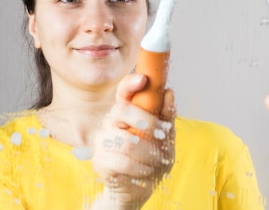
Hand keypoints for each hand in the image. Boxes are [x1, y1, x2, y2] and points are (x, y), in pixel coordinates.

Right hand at [92, 74, 175, 209]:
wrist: (138, 188)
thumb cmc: (152, 159)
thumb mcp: (165, 139)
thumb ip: (166, 118)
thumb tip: (169, 93)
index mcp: (126, 111)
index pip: (123, 91)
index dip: (130, 83)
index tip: (143, 79)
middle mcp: (111, 121)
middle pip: (122, 109)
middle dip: (147, 121)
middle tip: (161, 133)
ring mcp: (102, 140)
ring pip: (127, 140)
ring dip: (149, 152)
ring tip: (156, 160)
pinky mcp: (100, 160)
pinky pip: (123, 161)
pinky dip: (141, 168)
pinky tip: (145, 171)